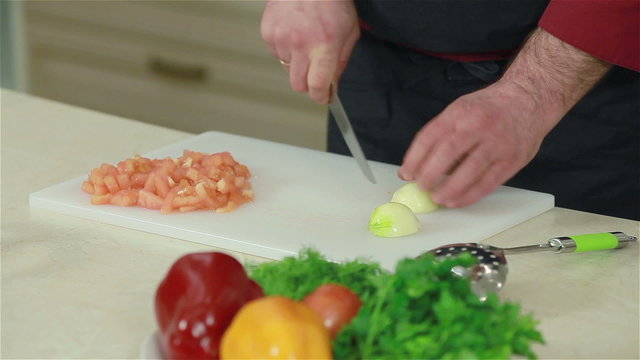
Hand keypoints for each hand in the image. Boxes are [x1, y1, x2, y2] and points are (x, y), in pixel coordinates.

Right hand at [261, 0, 359, 103]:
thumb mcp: (349, 32)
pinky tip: (294, 31)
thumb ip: (341, 62)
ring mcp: (281, 38)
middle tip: (315, 73)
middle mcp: (300, 45)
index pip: (317, 86)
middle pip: (298, 84)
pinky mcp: (268, 32)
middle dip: (308, 83)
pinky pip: (276, 52)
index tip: (323, 97)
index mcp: (324, 47)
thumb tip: (332, 86)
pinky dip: (285, 48)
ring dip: (297, 61)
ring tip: (305, 39)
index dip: (320, 97)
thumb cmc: (333, 2)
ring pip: (287, 67)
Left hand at [398, 82, 545, 207]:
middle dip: (430, 174)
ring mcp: (497, 143)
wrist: (529, 100)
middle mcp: (478, 125)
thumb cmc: (489, 108)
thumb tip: (417, 166)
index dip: (415, 158)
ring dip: (450, 188)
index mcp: (460, 112)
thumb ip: (440, 134)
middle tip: (421, 187)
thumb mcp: (461, 109)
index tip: (407, 174)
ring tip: (438, 198)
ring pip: (470, 170)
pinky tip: (457, 200)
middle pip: (448, 152)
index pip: (431, 136)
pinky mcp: (512, 159)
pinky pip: (489, 182)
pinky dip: (470, 195)